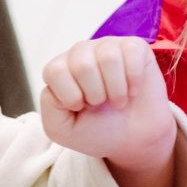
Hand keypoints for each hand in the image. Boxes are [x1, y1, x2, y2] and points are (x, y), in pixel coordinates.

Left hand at [41, 38, 178, 186]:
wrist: (134, 140)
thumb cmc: (97, 133)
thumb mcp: (63, 130)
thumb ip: (50, 109)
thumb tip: (62, 87)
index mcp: (59, 69)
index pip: (55, 72)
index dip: (73, 99)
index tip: (83, 112)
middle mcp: (80, 51)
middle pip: (81, 63)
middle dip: (96, 95)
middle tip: (104, 107)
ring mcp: (108, 45)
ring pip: (105, 57)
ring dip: (116, 90)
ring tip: (118, 100)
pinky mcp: (135, 47)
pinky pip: (131, 55)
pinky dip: (133, 81)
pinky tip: (132, 91)